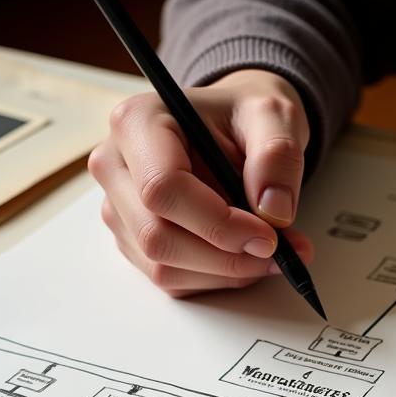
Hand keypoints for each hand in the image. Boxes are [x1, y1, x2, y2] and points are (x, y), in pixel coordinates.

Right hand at [88, 69, 313, 296]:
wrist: (235, 129)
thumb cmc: (246, 118)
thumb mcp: (274, 116)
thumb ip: (278, 154)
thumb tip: (274, 212)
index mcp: (137, 123)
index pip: (163, 188)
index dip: (218, 223)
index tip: (268, 236)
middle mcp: (116, 168)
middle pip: (158, 237)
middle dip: (225, 257)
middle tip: (279, 252)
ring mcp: (120, 210)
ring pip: (164, 267)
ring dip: (225, 272)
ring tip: (272, 253)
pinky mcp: (134, 242)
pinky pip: (173, 281)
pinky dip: (217, 278)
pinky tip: (245, 256)